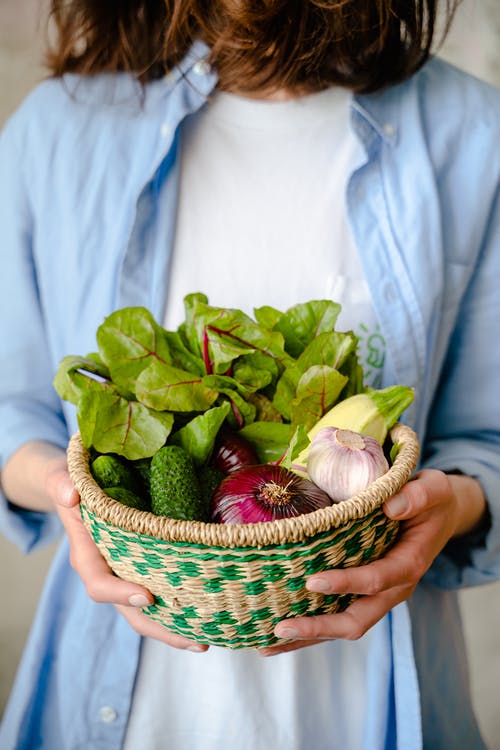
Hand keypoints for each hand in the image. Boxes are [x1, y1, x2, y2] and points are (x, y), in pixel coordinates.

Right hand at [46, 455, 207, 651]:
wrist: (76, 487)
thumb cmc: (72, 482)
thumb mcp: (61, 477)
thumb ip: (62, 483)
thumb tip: (72, 494)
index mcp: (86, 555)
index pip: (99, 583)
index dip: (119, 593)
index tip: (146, 596)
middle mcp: (108, 572)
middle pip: (131, 610)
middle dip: (161, 628)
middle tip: (196, 640)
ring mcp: (126, 574)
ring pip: (148, 610)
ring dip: (176, 627)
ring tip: (207, 636)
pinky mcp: (144, 568)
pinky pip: (161, 591)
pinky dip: (180, 606)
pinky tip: (207, 613)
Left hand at [260, 469, 485, 655]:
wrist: (440, 515)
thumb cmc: (432, 500)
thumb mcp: (433, 490)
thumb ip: (417, 496)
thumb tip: (391, 505)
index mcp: (409, 565)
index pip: (376, 580)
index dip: (346, 584)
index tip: (313, 582)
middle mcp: (394, 589)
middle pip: (356, 620)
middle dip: (318, 627)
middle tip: (281, 627)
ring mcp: (379, 596)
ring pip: (344, 626)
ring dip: (309, 636)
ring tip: (269, 642)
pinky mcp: (365, 594)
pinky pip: (339, 616)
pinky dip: (312, 626)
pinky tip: (282, 631)